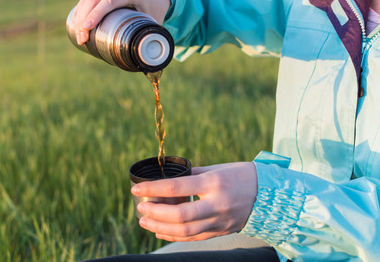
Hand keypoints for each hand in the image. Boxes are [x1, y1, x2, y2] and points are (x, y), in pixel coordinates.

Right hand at [72, 0, 170, 44]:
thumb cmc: (155, 7)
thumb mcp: (155, 20)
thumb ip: (150, 36)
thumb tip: (145, 57)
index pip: (110, 1)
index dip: (97, 14)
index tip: (86, 28)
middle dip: (84, 19)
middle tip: (82, 39)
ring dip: (80, 18)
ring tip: (80, 37)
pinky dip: (80, 12)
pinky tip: (77, 26)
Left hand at [131, 162, 257, 241]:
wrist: (270, 196)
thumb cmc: (241, 175)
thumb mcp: (217, 169)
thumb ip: (192, 176)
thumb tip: (167, 180)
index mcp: (214, 183)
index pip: (177, 188)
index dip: (152, 189)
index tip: (136, 188)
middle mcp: (216, 204)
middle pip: (179, 215)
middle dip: (155, 213)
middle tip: (140, 207)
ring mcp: (219, 221)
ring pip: (184, 231)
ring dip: (160, 227)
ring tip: (144, 221)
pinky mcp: (221, 232)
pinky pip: (193, 238)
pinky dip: (173, 236)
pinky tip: (160, 231)